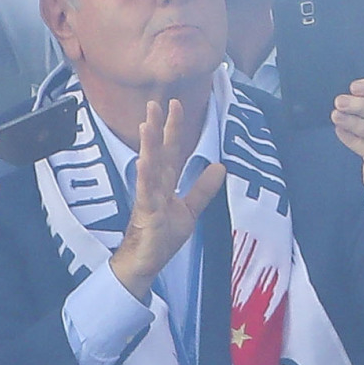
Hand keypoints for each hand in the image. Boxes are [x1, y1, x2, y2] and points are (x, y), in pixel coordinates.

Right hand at [105, 99, 225, 301]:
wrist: (145, 262)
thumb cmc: (161, 236)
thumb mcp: (189, 210)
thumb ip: (202, 188)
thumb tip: (219, 166)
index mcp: (165, 184)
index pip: (171, 151)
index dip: (174, 129)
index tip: (176, 106)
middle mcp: (154, 186)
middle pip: (158, 153)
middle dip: (157, 128)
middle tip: (156, 103)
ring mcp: (148, 198)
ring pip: (148, 167)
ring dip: (148, 146)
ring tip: (146, 124)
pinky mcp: (146, 213)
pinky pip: (145, 192)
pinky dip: (145, 177)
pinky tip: (144, 161)